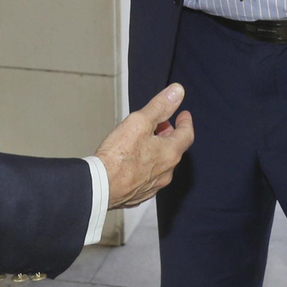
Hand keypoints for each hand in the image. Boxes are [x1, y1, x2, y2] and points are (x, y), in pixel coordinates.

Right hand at [95, 83, 193, 208]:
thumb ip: (160, 106)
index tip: (184, 115)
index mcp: (170, 153)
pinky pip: (149, 177)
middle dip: (169, 134)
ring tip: (146, 141)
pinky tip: (135, 162)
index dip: (186, 122)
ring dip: (158, 151)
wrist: (100, 187)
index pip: (187, 134)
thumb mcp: (139, 121)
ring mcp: (153, 185)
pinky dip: (147, 166)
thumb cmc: (118, 156)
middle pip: (174, 149)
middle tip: (161, 125)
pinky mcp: (140, 194)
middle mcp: (166, 172)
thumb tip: (177, 91)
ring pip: (162, 164)